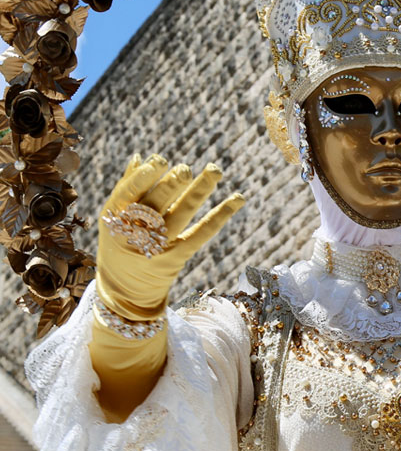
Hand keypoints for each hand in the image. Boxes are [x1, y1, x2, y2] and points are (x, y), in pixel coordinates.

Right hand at [96, 154, 244, 320]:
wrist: (124, 293)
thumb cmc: (119, 246)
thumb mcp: (113, 220)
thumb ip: (127, 189)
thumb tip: (141, 157)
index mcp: (115, 219)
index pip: (128, 194)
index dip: (143, 178)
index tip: (159, 160)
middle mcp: (136, 233)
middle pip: (156, 205)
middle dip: (171, 186)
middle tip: (186, 169)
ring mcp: (158, 248)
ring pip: (181, 214)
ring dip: (199, 191)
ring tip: (215, 169)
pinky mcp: (178, 258)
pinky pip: (202, 234)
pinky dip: (220, 216)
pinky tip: (237, 199)